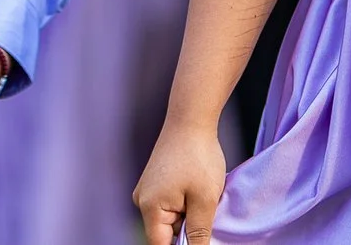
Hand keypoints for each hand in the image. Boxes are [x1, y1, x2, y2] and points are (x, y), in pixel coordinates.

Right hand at [135, 119, 227, 244]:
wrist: (191, 118)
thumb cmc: (199, 157)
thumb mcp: (205, 200)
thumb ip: (199, 234)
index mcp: (149, 208)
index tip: (201, 239)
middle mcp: (142, 201)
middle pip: (165, 234)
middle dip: (188, 231)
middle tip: (209, 217)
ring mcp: (148, 191)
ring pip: (170, 220)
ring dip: (188, 218)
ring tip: (205, 200)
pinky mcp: (156, 183)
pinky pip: (170, 206)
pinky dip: (186, 206)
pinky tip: (199, 193)